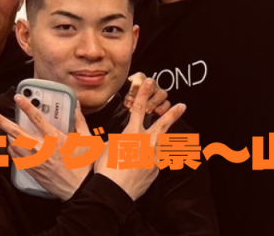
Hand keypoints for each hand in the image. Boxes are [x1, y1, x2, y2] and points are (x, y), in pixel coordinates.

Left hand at [0, 96, 91, 200]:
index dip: (26, 106)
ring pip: (13, 144)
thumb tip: (75, 105)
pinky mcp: (32, 170)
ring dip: (8, 135)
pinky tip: (13, 144)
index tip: (17, 97)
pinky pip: (16, 157)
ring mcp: (35, 161)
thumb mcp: (87, 140)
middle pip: (16, 132)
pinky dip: (13, 148)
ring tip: (5, 128)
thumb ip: (79, 120)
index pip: (37, 119)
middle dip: (0, 122)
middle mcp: (42, 149)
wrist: (81, 189)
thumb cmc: (84, 164)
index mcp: (55, 139)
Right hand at [96, 79, 185, 200]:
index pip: (138, 108)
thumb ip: (103, 137)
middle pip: (163, 124)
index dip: (144, 93)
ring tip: (178, 134)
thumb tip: (91, 126)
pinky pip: (159, 161)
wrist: (114, 191)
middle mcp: (146, 143)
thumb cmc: (104, 168)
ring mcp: (153, 157)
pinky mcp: (155, 170)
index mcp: (132, 133)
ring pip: (165, 143)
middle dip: (172, 113)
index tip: (149, 82)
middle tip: (182, 105)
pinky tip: (156, 159)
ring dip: (170, 137)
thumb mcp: (100, 147)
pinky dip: (158, 158)